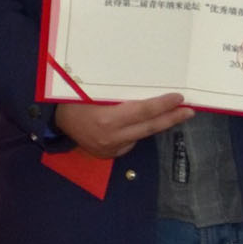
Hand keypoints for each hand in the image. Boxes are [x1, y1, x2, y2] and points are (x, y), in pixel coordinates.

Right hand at [53, 94, 192, 157]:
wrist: (53, 120)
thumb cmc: (72, 99)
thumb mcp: (94, 92)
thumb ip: (118, 95)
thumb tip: (147, 88)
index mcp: (107, 120)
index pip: (143, 111)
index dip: (163, 105)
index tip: (179, 98)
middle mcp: (111, 137)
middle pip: (149, 127)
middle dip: (171, 118)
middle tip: (189, 112)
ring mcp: (110, 148)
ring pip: (141, 135)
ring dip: (156, 125)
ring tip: (173, 115)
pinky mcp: (109, 154)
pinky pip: (130, 142)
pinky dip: (136, 132)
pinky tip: (138, 124)